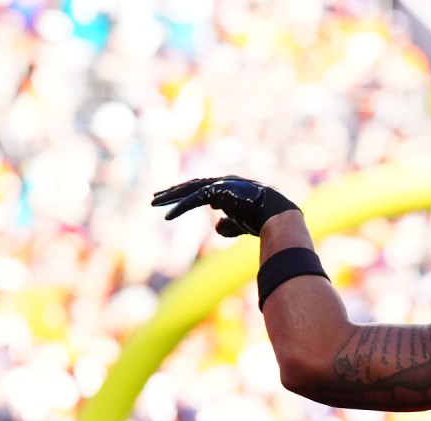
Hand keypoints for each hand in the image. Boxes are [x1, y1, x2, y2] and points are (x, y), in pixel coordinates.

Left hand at [151, 176, 299, 237]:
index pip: (203, 189)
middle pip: (192, 186)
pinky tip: (167, 217)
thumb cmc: (263, 220)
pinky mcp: (217, 192)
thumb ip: (229, 224)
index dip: (186, 194)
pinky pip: (193, 201)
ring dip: (170, 197)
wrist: (277, 216)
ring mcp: (220, 185)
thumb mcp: (242, 223)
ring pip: (189, 190)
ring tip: (154, 203)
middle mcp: (223, 182)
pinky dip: (179, 208)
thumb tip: (216, 227)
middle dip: (173, 192)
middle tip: (156, 198)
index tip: (174, 200)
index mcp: (229, 187)